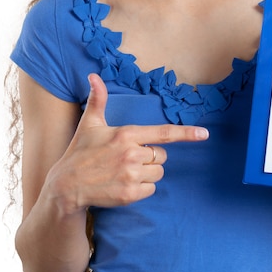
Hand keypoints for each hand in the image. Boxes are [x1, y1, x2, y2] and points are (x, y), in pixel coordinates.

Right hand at [46, 73, 208, 212]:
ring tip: (125, 171)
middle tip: (129, 158)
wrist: (66, 186)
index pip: (163, 133)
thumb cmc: (80, 152)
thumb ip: (98, 99)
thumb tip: (93, 76)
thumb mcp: (90, 123)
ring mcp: (131, 176)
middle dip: (151, 156)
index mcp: (126, 134)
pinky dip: (142, 188)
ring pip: (158, 172)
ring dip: (147, 172)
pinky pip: (150, 189)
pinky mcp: (129, 194)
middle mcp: (132, 154)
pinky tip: (124, 184)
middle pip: (162, 155)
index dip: (186, 133)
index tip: (204, 134)